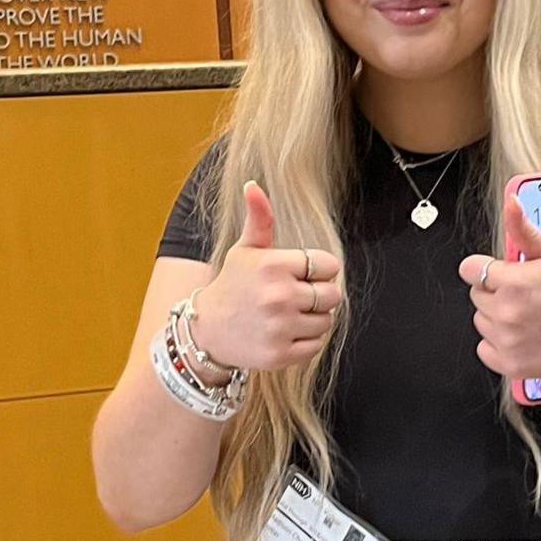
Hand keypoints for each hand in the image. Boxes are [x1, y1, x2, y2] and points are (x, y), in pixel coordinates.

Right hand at [194, 181, 343, 371]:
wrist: (206, 331)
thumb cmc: (233, 285)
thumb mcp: (245, 250)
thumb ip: (260, 219)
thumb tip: (253, 185)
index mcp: (274, 265)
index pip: (329, 266)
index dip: (318, 270)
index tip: (299, 274)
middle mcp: (278, 296)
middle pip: (333, 294)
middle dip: (319, 295)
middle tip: (295, 297)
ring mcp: (279, 328)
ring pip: (327, 321)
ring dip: (313, 319)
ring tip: (287, 315)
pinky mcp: (280, 355)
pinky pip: (316, 345)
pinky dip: (305, 341)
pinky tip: (284, 333)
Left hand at [457, 194, 540, 380]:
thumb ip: (524, 231)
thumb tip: (511, 204)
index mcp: (514, 282)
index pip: (470, 269)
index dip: (486, 269)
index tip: (502, 274)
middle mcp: (506, 312)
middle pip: (476, 294)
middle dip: (495, 291)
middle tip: (525, 296)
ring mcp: (506, 340)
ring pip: (480, 321)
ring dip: (497, 318)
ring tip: (527, 316)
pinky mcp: (508, 364)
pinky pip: (484, 348)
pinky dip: (498, 344)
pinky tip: (522, 336)